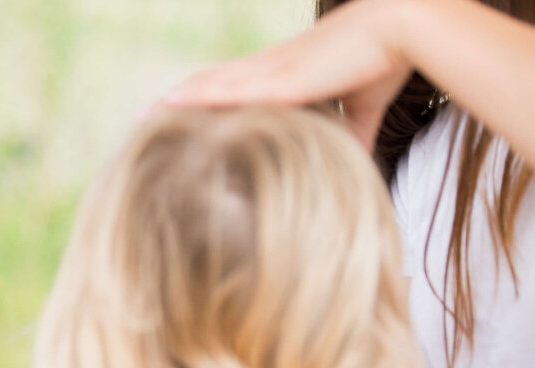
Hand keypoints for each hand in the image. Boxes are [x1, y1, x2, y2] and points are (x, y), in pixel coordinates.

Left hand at [164, 0, 411, 149]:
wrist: (403, 28)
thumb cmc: (383, 59)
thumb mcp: (362, 108)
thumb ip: (355, 134)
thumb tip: (359, 161)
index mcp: (285, 73)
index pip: (233, 85)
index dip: (204, 96)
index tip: (178, 112)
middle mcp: (269, 69)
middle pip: (211, 82)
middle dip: (179, 99)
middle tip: (144, 116)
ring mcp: (270, 72)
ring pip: (210, 84)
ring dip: (177, 100)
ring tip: (144, 115)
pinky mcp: (279, 80)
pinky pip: (227, 90)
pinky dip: (198, 98)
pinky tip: (172, 105)